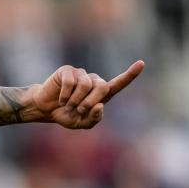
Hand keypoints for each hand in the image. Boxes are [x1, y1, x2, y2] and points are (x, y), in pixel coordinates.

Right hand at [28, 60, 143, 128]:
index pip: (118, 84)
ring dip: (76, 100)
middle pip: (102, 87)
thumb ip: (94, 119)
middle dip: (91, 102)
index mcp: (101, 94)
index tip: (141, 63)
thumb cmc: (66, 115)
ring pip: (85, 85)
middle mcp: (93, 81)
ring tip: (68, 105)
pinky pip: (71, 82)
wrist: (46, 110)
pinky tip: (61, 99)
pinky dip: (65, 95)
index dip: (130, 74)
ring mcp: (80, 74)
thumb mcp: (82, 124)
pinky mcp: (68, 71)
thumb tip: (101, 105)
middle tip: (80, 110)